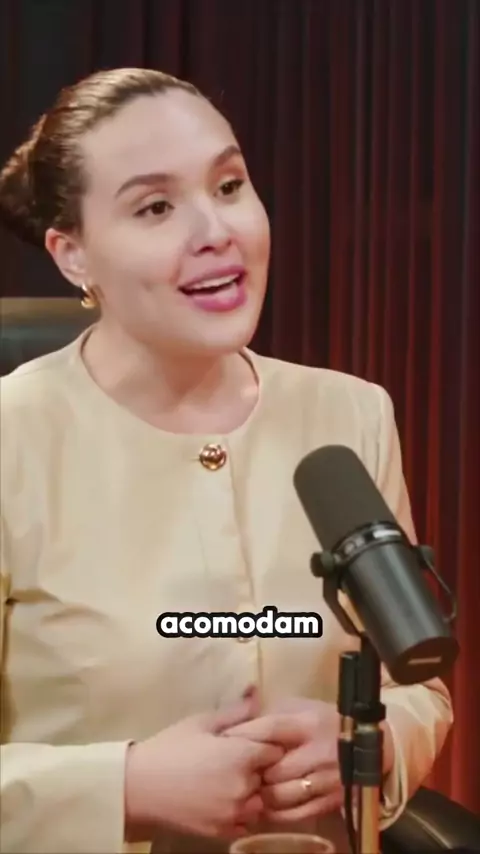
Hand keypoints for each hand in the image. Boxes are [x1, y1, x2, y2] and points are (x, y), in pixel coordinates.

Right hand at [124, 689, 283, 840]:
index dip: (266, 745)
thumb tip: (257, 692)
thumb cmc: (170, 747)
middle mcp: (244, 786)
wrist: (139, 786)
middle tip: (238, 762)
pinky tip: (223, 801)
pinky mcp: (223, 832)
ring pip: (260, 803)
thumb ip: (235, 711)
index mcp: (242, 756)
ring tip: (230, 782)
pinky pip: (246, 824)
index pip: (275, 751)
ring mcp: (234, 813)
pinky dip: (241, 814)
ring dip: (252, 793)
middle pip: (269, 778)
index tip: (252, 743)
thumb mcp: (201, 722)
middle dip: (259, 769)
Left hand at [225, 696, 393, 823]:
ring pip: (282, 795)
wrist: (370, 744)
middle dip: (252, 772)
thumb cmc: (325, 721)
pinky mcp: (332, 801)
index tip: (225, 740)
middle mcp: (320, 751)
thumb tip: (241, 713)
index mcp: (310, 723)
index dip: (246, 735)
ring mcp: (328, 780)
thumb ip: (274, 712)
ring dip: (262, 795)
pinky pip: (297, 813)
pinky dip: (277, 812)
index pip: (272, 728)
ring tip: (249, 790)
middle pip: (274, 768)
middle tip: (234, 773)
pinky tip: (267, 806)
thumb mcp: (302, 707)